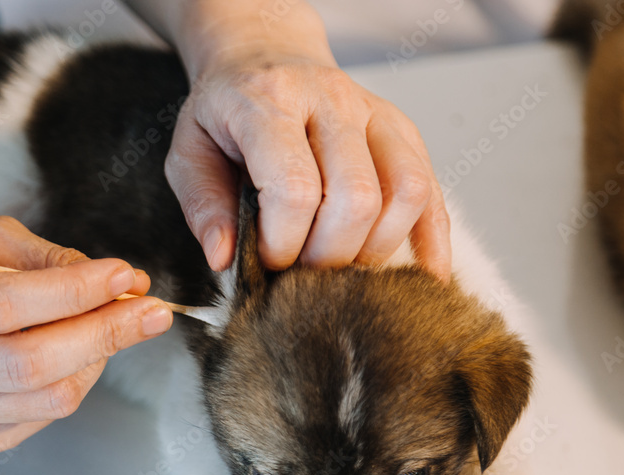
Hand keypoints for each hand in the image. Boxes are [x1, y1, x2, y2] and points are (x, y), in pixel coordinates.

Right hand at [0, 216, 172, 458]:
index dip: (70, 292)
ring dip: (98, 360)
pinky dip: (74, 384)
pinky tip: (74, 355)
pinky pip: (40, 420)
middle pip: (26, 363)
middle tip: (154, 311)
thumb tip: (121, 283)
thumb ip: (42, 256)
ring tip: (117, 325)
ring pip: (43, 399)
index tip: (125, 274)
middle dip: (104, 334)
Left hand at [155, 0, 451, 277]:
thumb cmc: (226, 109)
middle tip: (304, 269)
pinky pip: (433, 189)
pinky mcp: (403, 130)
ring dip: (376, 249)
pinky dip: (432, 238)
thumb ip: (202, 206)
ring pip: (406, 194)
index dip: (284, 244)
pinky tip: (425, 272)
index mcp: (270, 104)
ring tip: (341, 264)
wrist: (264, 53)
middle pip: (357, 199)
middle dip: (330, 255)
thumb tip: (224, 258)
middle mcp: (331, 102)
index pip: (295, 190)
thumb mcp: (189, 151)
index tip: (267, 261)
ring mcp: (375, 113)